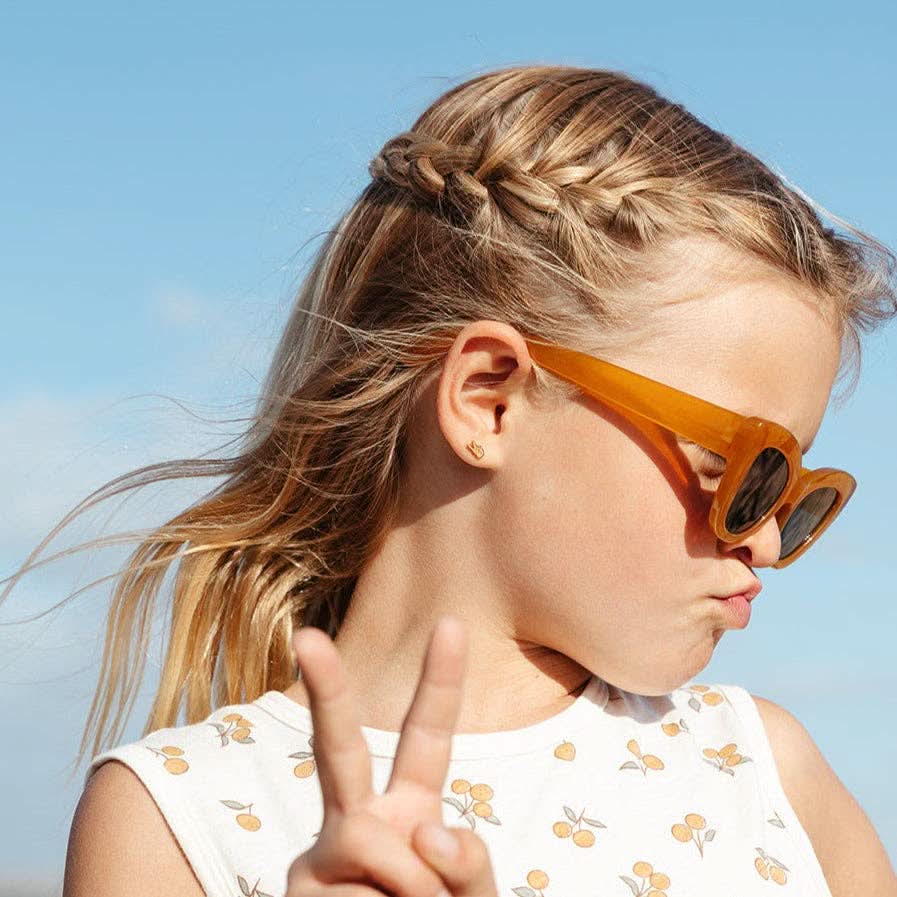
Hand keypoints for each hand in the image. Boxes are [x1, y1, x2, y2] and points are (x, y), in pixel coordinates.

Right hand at [285, 614, 498, 896]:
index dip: (440, 681)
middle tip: (307, 636)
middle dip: (327, 689)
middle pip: (338, 747)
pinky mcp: (298, 891)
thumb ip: (467, 864)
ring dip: (413, 890)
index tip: (452, 623)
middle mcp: (359, 822)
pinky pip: (358, 893)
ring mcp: (322, 858)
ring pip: (370, 840)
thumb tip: (423, 832)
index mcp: (408, 810)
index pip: (426, 739)